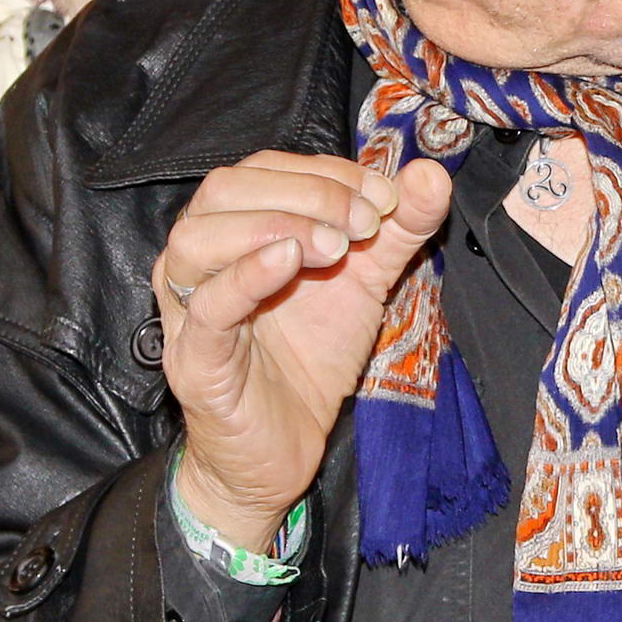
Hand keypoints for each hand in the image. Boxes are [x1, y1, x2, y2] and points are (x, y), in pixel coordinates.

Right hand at [155, 149, 455, 552]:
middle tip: (364, 221)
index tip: (383, 196)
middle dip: (306, 192)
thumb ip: (398, 230)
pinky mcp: (194, 359)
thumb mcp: (365, 283)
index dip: (326, 172)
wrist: (284, 452)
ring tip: (336, 246)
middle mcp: (199, 259)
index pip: (264, 169)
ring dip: (276, 224)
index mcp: (233, 230)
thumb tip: (432, 174)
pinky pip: (208, 305)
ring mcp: (189, 309)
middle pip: (227, 190)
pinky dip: (246, 273)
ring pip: (200, 237)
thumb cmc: (309, 360)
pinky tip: (292, 260)